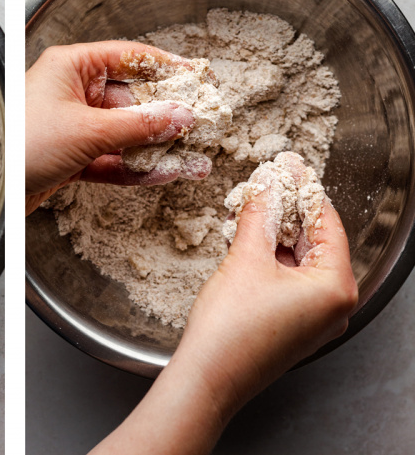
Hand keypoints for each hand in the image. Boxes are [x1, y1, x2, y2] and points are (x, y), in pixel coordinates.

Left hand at [25, 41, 201, 214]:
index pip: (129, 57)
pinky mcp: (72, 156)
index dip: (166, 67)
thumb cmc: (21, 146)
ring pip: (125, 133)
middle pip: (132, 99)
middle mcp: (73, 92)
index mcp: (70, 67)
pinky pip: (113, 158)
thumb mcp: (87, 131)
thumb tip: (179, 116)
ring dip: (157, 148)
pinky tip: (165, 174)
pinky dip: (137, 167)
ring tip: (194, 159)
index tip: (197, 78)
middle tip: (201, 126)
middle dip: (167, 117)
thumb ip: (138, 125)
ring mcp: (73, 125)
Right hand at [91, 179, 356, 454]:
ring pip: (299, 261)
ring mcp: (313, 319)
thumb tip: (266, 184)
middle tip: (268, 181)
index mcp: (336, 288)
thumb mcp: (245, 258)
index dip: (305, 190)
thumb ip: (259, 214)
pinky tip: (248, 240)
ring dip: (275, 233)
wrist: (207, 378)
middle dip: (288, 210)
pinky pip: (288, 281)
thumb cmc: (230, 330)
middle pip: (315, 242)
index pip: (328, 224)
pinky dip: (270, 257)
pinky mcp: (292, 326)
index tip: (289, 166)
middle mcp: (333, 306)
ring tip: (252, 207)